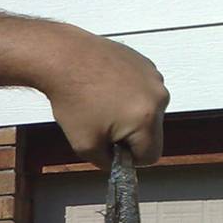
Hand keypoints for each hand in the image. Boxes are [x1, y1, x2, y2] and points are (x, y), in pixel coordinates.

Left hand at [42, 28, 168, 168]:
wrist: (64, 58)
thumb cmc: (73, 100)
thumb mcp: (85, 146)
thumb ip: (106, 162)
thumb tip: (118, 163)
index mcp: (147, 118)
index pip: (151, 156)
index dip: (130, 159)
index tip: (112, 150)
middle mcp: (158, 96)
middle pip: (152, 133)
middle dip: (130, 136)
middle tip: (102, 126)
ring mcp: (154, 77)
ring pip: (149, 111)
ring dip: (130, 115)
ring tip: (102, 105)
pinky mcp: (146, 64)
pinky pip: (144, 91)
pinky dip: (128, 96)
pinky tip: (105, 90)